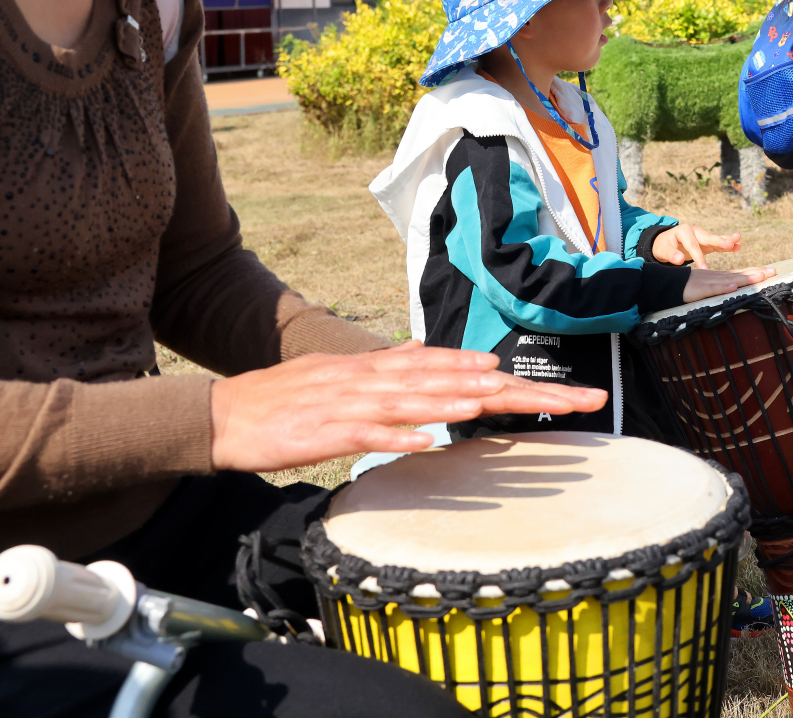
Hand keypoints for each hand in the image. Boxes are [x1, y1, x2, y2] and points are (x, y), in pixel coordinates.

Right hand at [209, 341, 606, 472]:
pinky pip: (369, 433)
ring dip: (463, 400)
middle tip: (565, 399)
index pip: (461, 370)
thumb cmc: (291, 401)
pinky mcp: (328, 431)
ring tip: (507, 402)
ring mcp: (355, 403)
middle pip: (458, 382)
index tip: (561, 390)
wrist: (227, 413)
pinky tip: (428, 440)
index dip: (511, 378)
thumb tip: (428, 352)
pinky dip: (399, 435)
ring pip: (419, 399)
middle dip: (515, 390)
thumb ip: (391, 364)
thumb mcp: (348, 375)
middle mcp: (380, 379)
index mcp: (389, 369)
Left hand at [651, 223, 742, 268]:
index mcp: (684, 232)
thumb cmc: (663, 247)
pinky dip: (728, 244)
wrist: (665, 242)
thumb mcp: (663, 250)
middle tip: (729, 244)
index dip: (698, 258)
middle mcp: (695, 231)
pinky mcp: (707, 242)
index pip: (693, 246)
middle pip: (708, 237)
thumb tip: (679, 259)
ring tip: (738, 240)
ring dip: (727, 240)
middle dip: (719, 241)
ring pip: (715, 239)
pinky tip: (738, 244)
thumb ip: (671, 254)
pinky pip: (718, 244)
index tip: (704, 269)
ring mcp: (702, 236)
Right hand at [681, 265, 777, 301]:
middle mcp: (718, 277)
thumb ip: (721, 289)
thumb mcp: (709, 288)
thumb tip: (736, 290)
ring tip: (760, 276)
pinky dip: (723, 286)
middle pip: (741, 274)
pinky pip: (713, 288)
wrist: (669, 284)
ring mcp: (710, 282)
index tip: (771, 271)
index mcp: (721, 277)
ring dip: (746, 278)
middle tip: (774, 271)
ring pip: (731, 279)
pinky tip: (733, 286)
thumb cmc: (689, 287)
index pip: (742, 273)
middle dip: (757, 273)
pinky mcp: (700, 288)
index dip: (756, 272)